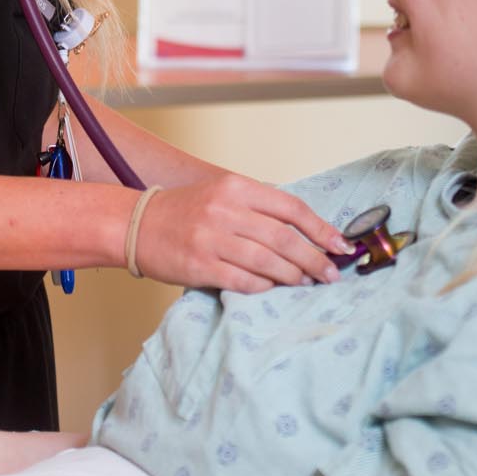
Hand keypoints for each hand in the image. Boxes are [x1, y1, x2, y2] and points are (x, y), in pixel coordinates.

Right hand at [134, 174, 352, 292]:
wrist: (135, 224)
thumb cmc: (184, 211)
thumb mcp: (221, 194)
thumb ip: (258, 207)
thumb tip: (304, 231)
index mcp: (235, 187)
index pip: (290, 207)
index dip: (321, 228)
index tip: (340, 245)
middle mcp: (225, 210)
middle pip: (284, 239)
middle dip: (314, 259)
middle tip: (330, 274)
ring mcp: (212, 239)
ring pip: (268, 262)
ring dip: (293, 276)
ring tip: (306, 283)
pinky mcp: (200, 266)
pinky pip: (244, 281)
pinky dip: (264, 287)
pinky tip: (273, 288)